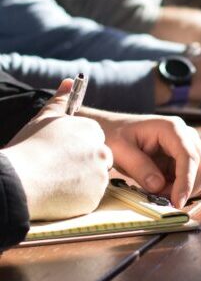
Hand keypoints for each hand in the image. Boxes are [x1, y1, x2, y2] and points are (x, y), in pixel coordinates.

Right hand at [4, 79, 111, 220]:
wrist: (19, 180)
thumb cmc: (29, 147)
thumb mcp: (44, 119)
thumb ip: (60, 101)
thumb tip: (69, 82)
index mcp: (92, 131)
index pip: (94, 139)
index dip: (77, 147)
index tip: (62, 153)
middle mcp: (101, 151)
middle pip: (99, 158)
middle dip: (84, 164)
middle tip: (59, 169)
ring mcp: (100, 176)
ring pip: (95, 179)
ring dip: (81, 181)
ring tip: (55, 181)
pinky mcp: (94, 198)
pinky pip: (89, 198)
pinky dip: (77, 198)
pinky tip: (58, 194)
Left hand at [88, 112, 200, 208]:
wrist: (114, 130)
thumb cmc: (115, 136)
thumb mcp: (120, 150)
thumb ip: (139, 167)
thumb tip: (158, 186)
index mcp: (172, 128)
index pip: (189, 156)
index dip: (186, 181)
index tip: (177, 202)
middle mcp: (187, 136)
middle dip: (187, 188)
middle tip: (162, 199)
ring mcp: (189, 147)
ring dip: (186, 190)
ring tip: (160, 193)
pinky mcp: (187, 159)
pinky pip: (197, 179)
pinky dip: (186, 190)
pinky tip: (167, 190)